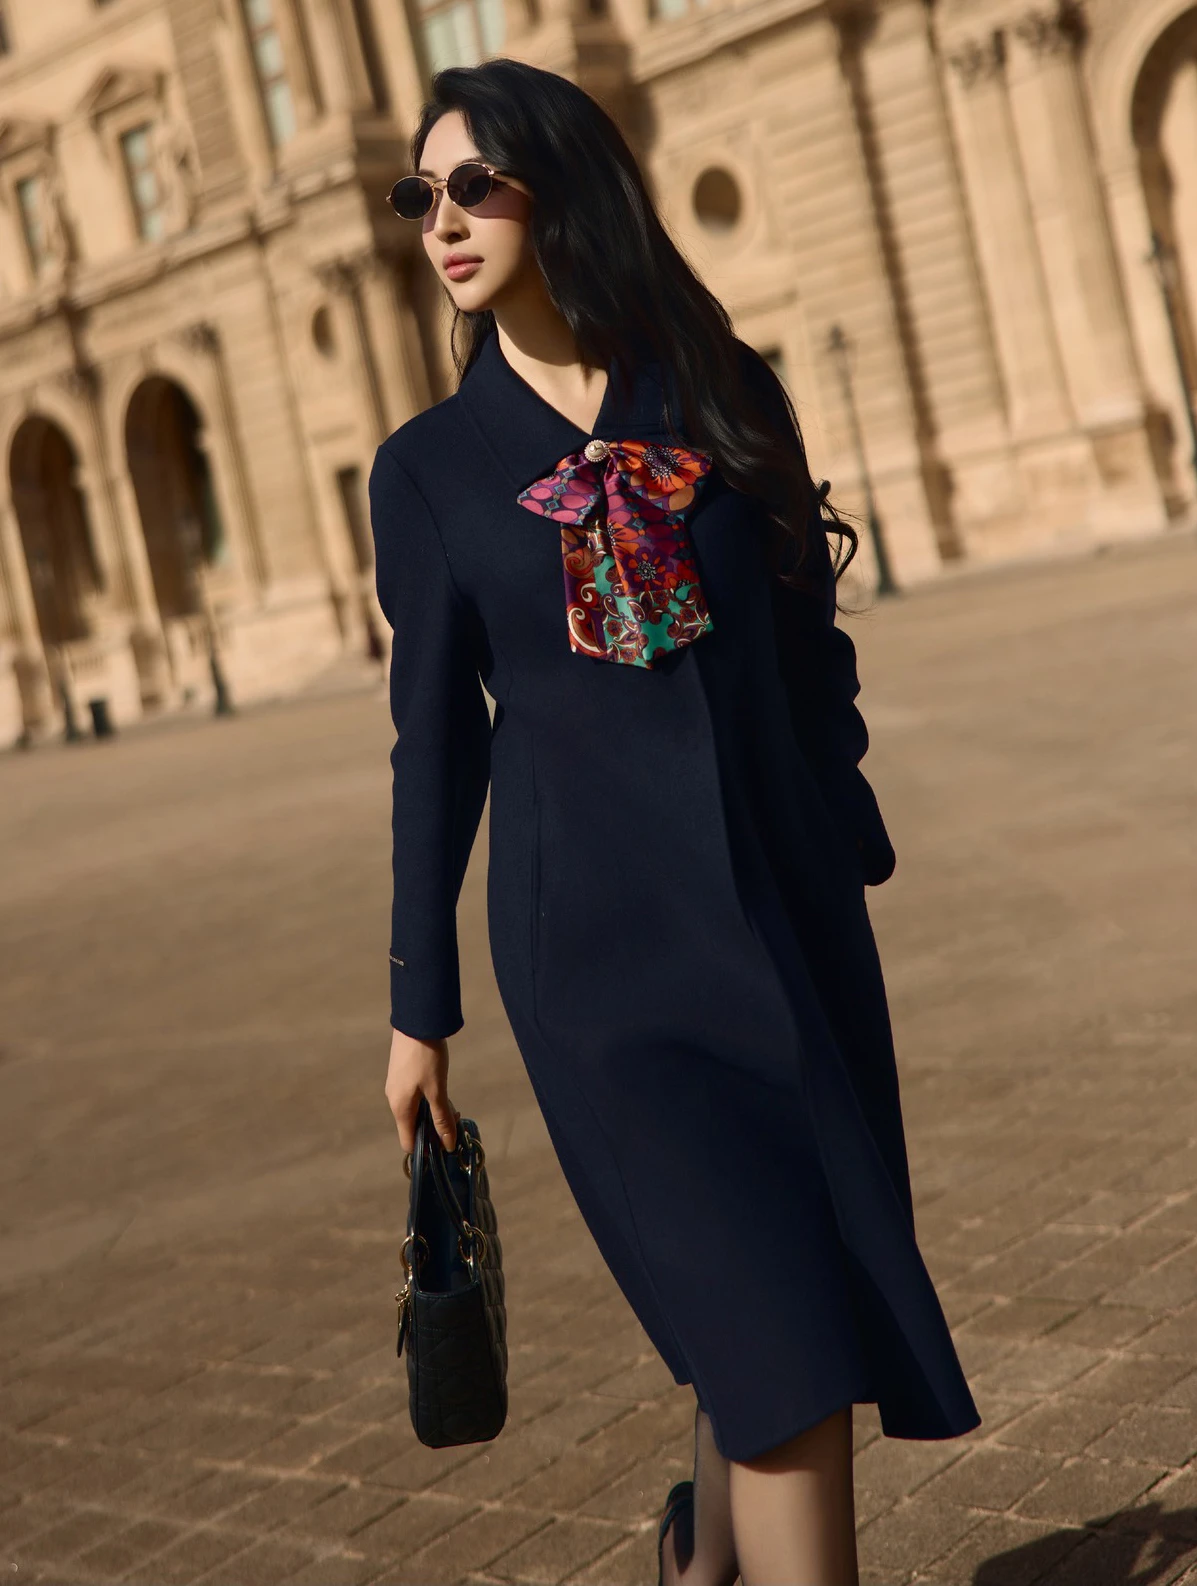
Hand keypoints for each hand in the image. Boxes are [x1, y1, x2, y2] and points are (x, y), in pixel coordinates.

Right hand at [385, 1027, 457, 1152]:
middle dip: (434, 1129)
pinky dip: (429, 1100)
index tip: (446, 1146)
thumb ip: (442, 1118)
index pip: (408, 1143)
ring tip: (453, 1106)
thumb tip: (448, 1145)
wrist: (416, 1020)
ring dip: (434, 1113)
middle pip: (413, 1127)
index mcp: (399, 1108)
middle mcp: (394, 1100)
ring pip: (416, 1110)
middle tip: (456, 1119)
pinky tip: (443, 1091)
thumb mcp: (437, 1090)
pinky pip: (415, 1097)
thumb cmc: (426, 1057)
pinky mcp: (402, 1074)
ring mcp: (397, 1086)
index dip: (426, 1150)